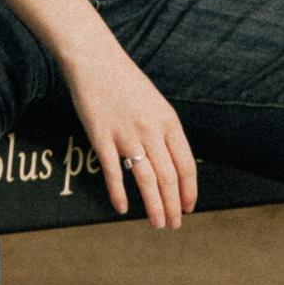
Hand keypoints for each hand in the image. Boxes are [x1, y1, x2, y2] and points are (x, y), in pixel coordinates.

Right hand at [66, 39, 197, 226]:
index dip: (189, 190)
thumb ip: (164, 132)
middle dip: (173, 206)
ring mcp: (126, 134)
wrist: (95, 59)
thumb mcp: (155, 103)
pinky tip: (122, 209)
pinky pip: (113, 172)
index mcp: (169, 121)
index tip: (188, 207)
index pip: (186, 165)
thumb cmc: (124, 81)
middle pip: (168, 177)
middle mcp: (151, 130)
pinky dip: (119, 194)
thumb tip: (172, 163)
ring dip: (154, 206)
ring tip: (157, 224)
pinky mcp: (101, 137)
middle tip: (173, 224)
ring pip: (147, 180)